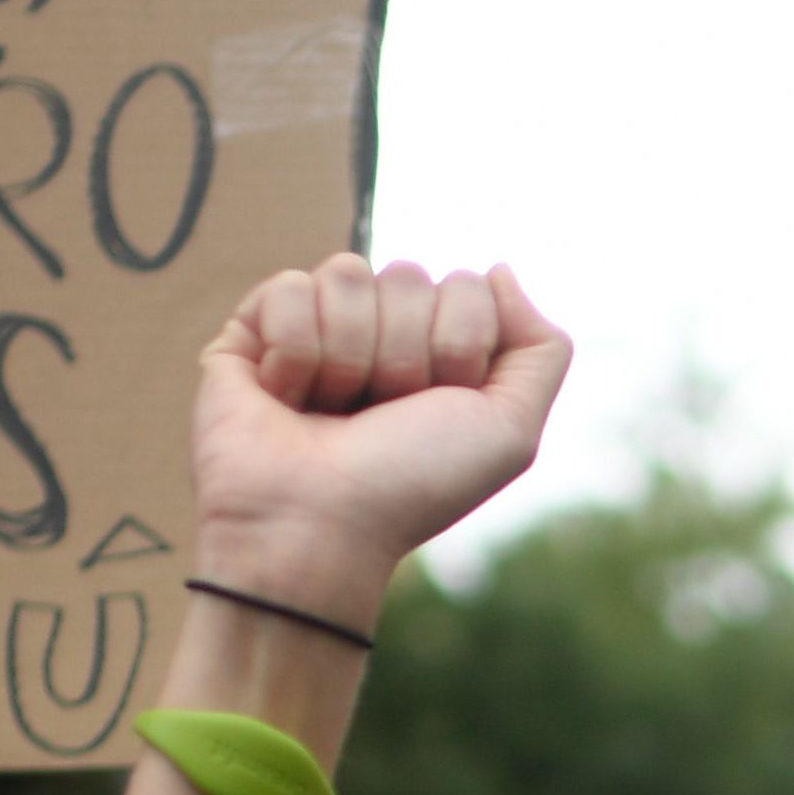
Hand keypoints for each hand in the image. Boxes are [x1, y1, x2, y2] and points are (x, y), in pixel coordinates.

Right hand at [188, 254, 572, 629]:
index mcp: (439, 351)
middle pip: (408, 275)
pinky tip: (287, 396)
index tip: (433, 408)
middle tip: (380, 413)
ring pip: (348, 273)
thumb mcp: (509, 432)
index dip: (458, 348)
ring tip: (331, 409)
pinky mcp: (253, 329)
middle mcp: (380, 334)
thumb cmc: (412, 485)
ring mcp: (317, 328)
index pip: (466, 287)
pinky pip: (290, 287)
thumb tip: (498, 269)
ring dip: (350, 355)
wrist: (319, 525)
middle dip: (404, 355)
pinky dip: (296, 351)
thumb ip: (540, 348)